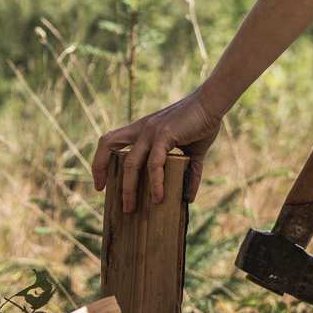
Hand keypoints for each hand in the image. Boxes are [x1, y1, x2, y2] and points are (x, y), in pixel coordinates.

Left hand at [92, 88, 220, 212]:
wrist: (213, 103)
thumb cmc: (203, 123)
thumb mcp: (192, 151)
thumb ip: (188, 172)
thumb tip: (188, 198)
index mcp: (143, 129)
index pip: (111, 141)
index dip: (101, 160)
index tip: (101, 183)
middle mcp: (142, 129)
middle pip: (108, 144)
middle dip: (100, 168)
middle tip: (102, 191)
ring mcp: (151, 131)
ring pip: (130, 163)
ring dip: (128, 188)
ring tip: (130, 208)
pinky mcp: (164, 135)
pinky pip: (154, 163)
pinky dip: (155, 182)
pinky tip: (159, 197)